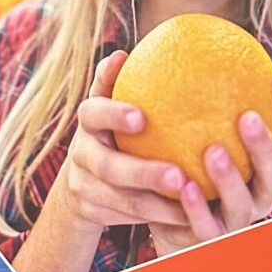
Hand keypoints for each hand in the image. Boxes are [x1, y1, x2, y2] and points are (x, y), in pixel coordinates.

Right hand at [61, 51, 192, 234]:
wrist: (82, 182)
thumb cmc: (113, 131)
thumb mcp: (111, 104)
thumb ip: (118, 82)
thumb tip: (123, 52)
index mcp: (87, 122)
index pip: (94, 113)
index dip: (114, 115)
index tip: (142, 117)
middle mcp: (80, 154)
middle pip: (109, 167)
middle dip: (143, 173)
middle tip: (179, 176)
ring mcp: (84, 186)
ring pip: (122, 200)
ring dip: (159, 204)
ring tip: (191, 199)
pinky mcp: (93, 212)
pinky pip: (130, 219)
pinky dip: (159, 217)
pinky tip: (189, 215)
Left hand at [148, 73, 271, 257]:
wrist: (168, 231)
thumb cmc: (187, 173)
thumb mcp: (195, 138)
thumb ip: (201, 105)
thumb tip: (190, 45)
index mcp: (265, 171)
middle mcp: (259, 197)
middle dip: (265, 144)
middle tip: (247, 116)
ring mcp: (236, 223)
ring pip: (243, 202)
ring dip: (231, 177)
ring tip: (213, 150)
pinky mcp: (210, 244)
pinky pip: (205, 226)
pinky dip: (195, 206)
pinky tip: (183, 184)